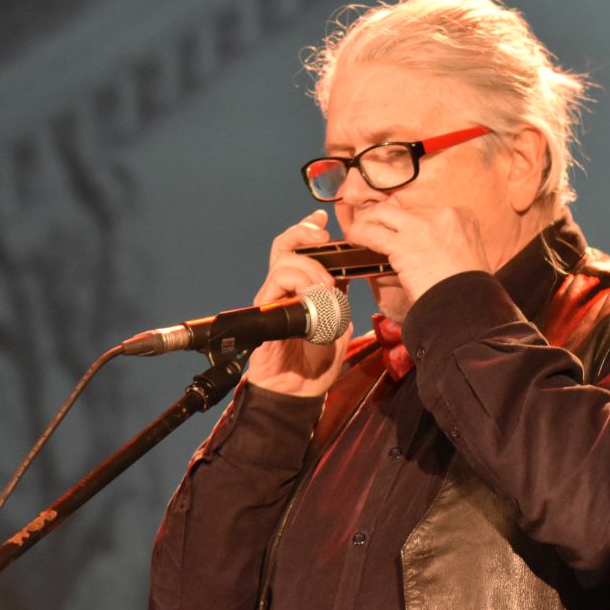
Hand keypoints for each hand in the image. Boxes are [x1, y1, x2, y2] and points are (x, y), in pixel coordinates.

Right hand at [245, 210, 352, 396]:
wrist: (299, 391)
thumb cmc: (317, 362)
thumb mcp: (338, 324)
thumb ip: (339, 300)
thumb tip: (345, 277)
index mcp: (304, 288)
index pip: (301, 249)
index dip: (308, 229)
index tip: (322, 218)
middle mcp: (285, 290)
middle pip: (285, 246)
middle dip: (304, 235)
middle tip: (324, 239)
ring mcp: (272, 300)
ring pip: (283, 262)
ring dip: (310, 268)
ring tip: (327, 288)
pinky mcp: (264, 313)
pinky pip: (275, 286)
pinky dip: (298, 285)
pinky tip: (313, 298)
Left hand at [345, 204, 491, 303]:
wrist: (468, 306)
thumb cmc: (470, 291)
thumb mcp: (465, 258)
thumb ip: (441, 247)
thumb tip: (412, 252)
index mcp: (462, 217)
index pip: (425, 210)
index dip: (408, 221)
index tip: (399, 231)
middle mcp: (442, 215)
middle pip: (403, 209)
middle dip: (386, 219)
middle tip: (373, 228)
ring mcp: (422, 226)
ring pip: (384, 213)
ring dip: (368, 221)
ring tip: (358, 232)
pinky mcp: (404, 244)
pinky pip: (373, 232)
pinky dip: (359, 234)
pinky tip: (353, 239)